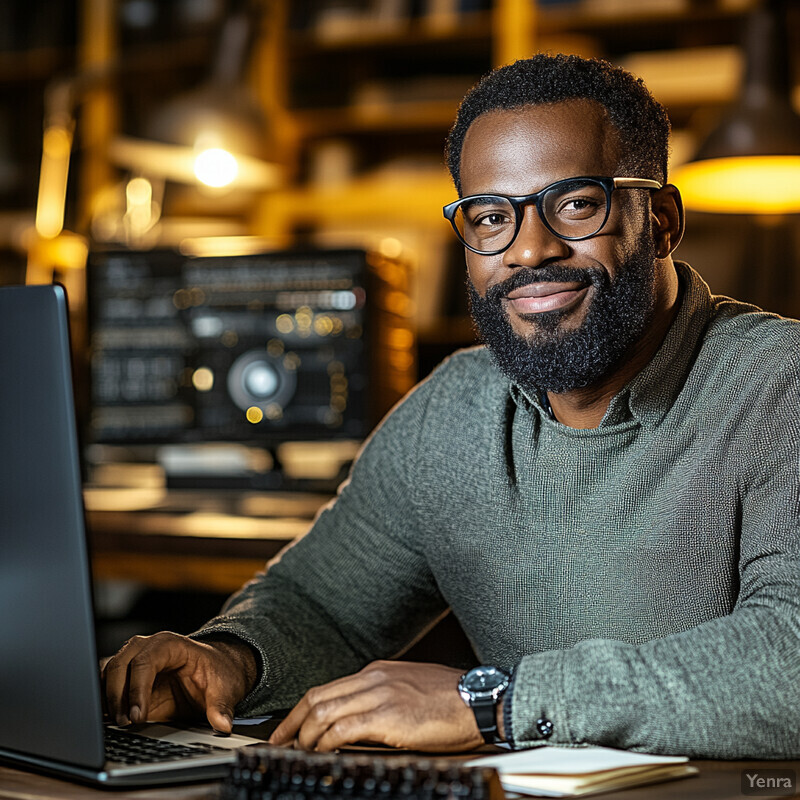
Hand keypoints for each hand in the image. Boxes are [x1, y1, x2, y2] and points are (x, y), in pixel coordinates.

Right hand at [101, 631, 257, 732]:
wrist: (217, 670)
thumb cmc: (218, 673)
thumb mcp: (225, 689)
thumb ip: (221, 707)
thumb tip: (223, 724)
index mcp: (170, 645)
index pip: (146, 661)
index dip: (138, 689)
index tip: (138, 716)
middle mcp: (148, 648)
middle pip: (119, 665)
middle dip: (118, 696)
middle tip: (126, 724)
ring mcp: (135, 662)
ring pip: (108, 675)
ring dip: (108, 700)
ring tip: (119, 725)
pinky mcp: (128, 679)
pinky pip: (107, 686)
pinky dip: (105, 702)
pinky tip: (110, 721)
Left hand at [269, 660, 483, 752]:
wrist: (478, 700)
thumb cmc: (450, 698)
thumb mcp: (409, 689)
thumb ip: (382, 698)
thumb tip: (360, 720)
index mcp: (376, 672)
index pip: (327, 688)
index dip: (302, 710)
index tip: (289, 728)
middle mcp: (373, 679)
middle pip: (317, 697)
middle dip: (292, 723)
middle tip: (279, 743)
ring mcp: (380, 695)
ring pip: (324, 711)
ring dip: (305, 735)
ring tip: (299, 753)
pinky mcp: (388, 716)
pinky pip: (343, 728)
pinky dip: (326, 742)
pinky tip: (322, 753)